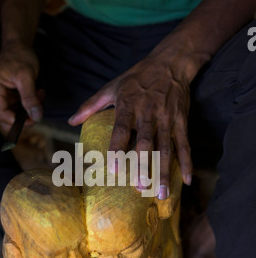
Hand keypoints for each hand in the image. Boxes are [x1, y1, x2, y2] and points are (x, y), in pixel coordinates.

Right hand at [0, 43, 43, 135]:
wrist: (19, 46)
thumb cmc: (19, 56)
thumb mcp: (26, 77)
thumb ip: (30, 98)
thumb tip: (36, 117)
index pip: (1, 115)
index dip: (17, 121)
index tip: (33, 119)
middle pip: (6, 118)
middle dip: (24, 116)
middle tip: (39, 109)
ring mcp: (1, 96)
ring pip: (15, 114)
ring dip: (29, 109)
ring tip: (39, 95)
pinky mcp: (9, 96)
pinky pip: (19, 107)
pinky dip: (30, 104)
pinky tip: (37, 93)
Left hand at [68, 40, 194, 198]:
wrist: (170, 63)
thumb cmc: (137, 77)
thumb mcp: (112, 86)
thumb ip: (90, 105)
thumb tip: (70, 121)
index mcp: (129, 106)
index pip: (121, 130)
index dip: (117, 149)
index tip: (112, 170)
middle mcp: (149, 114)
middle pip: (146, 143)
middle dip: (143, 167)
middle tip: (140, 188)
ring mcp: (167, 119)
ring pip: (166, 148)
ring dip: (164, 172)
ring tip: (161, 194)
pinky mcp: (182, 121)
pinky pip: (184, 144)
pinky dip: (187, 162)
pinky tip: (186, 180)